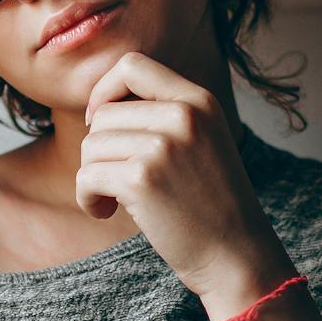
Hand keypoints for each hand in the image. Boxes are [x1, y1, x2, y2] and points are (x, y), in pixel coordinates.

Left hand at [76, 52, 290, 314]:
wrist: (235, 254)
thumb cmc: (210, 204)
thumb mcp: (201, 141)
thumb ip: (163, 115)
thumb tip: (98, 105)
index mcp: (199, 100)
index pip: (132, 66)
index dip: (105, 90)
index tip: (102, 123)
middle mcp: (184, 116)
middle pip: (104, 114)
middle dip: (99, 149)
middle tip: (116, 179)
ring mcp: (163, 146)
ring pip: (91, 146)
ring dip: (93, 176)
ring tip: (114, 198)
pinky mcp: (142, 179)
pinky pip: (87, 176)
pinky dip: (87, 198)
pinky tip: (106, 211)